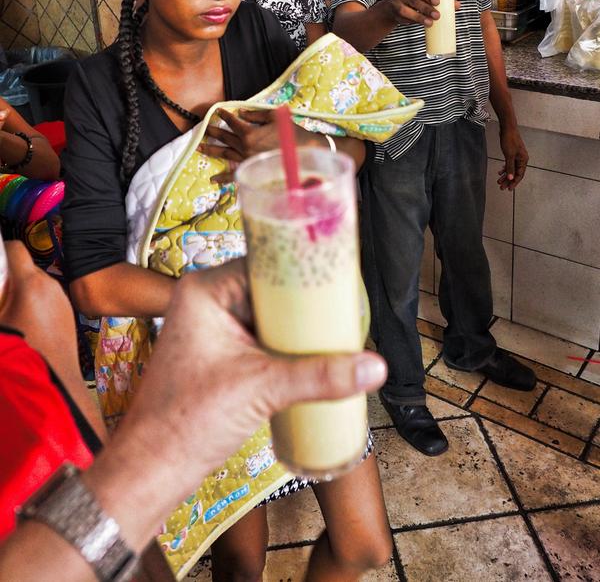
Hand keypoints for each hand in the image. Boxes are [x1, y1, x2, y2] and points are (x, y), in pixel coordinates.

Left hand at [92, 261, 386, 543]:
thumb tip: (373, 366)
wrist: (154, 469)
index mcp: (204, 290)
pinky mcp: (220, 354)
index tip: (338, 276)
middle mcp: (206, 301)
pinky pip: (262, 337)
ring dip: (298, 326)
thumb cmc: (186, 422)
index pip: (265, 263)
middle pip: (270, 288)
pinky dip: (286, 345)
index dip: (302, 269)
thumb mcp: (262, 389)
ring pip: (268, 315)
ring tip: (338, 330)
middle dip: (306, 302)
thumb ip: (320, 376)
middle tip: (345, 307)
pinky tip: (314, 353)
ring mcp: (212, 328)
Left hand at [201, 108, 287, 179]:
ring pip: (225, 153)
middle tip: (202, 128)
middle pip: (225, 137)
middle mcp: (245, 147)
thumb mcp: (274, 117)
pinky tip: (213, 179)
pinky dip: (223, 178)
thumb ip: (255, 114)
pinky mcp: (252, 169)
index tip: (218, 111)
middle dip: (213, 131)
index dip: (225, 115)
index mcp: (249, 133)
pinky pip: (234, 174)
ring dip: (211, 150)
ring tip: (199, 147)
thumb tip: (241, 113)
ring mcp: (247, 159)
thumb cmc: (290, 132)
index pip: (233, 122)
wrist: (302, 152)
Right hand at [388, 0, 440, 26]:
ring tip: (430, 22)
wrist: (394, 7)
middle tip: (437, 15)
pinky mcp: (393, 14)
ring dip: (419, 17)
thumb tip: (457, 5)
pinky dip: (413, 21)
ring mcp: (393, 3)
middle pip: (412, 0)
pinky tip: (421, 23)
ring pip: (405, 11)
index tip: (437, 2)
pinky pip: (403, 18)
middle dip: (426, 8)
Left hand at [497, 124, 527, 189]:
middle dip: (508, 180)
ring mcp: (517, 156)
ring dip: (505, 175)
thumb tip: (511, 178)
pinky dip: (505, 168)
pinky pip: (509, 164)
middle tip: (501, 187)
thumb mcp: (509, 156)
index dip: (514, 182)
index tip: (508, 189)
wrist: (507, 128)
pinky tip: (500, 172)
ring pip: (511, 169)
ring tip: (499, 181)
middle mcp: (522, 159)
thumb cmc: (509, 140)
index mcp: (523, 160)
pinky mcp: (512, 153)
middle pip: (515, 173)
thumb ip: (510, 167)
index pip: (519, 175)